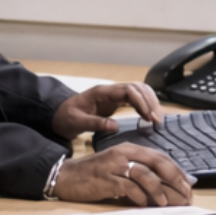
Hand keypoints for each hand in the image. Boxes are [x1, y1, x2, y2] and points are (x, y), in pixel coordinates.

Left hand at [52, 82, 167, 138]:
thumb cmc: (65, 118)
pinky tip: (150, 117)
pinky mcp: (116, 101)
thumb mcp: (77, 123)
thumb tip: (115, 126)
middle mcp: (110, 90)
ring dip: (150, 102)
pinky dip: (145, 105)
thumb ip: (95, 123)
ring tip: (157, 119)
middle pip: (138, 88)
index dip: (141, 102)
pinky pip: (135, 98)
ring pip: (139, 91)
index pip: (128, 90)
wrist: (58, 115)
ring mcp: (114, 95)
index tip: (148, 117)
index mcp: (102, 92)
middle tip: (157, 120)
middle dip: (150, 102)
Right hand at [56, 143, 193, 205]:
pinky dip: (140, 197)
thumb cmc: (96, 174)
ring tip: (167, 203)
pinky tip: (145, 205)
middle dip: (175, 179)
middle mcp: (124, 153)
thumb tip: (168, 186)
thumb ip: (140, 172)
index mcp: (130, 149)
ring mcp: (115, 166)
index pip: (161, 157)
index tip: (188, 185)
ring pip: (146, 175)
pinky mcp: (106, 179)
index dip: (177, 171)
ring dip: (160, 191)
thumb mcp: (120, 167)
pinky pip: (129, 188)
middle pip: (158, 163)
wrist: (67, 176)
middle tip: (186, 194)